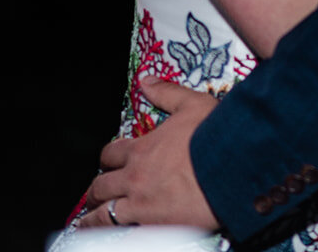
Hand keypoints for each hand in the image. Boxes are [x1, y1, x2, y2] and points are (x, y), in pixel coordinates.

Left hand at [80, 79, 219, 229]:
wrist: (231, 169)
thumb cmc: (213, 137)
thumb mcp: (191, 104)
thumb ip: (166, 93)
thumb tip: (146, 81)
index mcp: (141, 149)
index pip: (110, 154)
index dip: (107, 158)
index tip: (108, 162)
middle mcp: (135, 178)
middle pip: (101, 186)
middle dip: (95, 191)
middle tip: (93, 195)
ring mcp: (141, 206)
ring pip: (104, 215)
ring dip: (93, 218)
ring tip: (87, 222)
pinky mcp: (152, 228)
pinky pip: (124, 235)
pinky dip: (115, 236)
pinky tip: (112, 238)